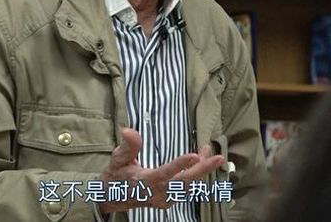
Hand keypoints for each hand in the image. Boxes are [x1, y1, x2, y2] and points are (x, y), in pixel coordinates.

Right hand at [98, 128, 224, 213]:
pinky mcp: (170, 200)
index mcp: (144, 182)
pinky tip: (203, 159)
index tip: (194, 156)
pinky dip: (197, 174)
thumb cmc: (116, 176)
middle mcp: (157, 193)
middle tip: (218, 158)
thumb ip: (127, 146)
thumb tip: (129, 130)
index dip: (180, 165)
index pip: (164, 174)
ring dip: (202, 170)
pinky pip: (187, 187)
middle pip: (183, 183)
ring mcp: (165, 199)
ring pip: (188, 185)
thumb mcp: (117, 159)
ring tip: (213, 154)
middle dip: (203, 170)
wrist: (112, 198)